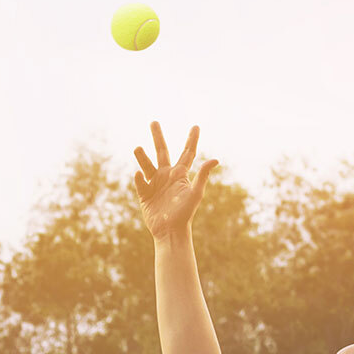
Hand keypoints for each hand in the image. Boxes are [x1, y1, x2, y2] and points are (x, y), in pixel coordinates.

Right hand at [133, 122, 217, 240]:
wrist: (170, 231)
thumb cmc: (185, 213)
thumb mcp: (195, 193)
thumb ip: (202, 175)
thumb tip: (215, 159)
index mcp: (180, 175)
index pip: (187, 153)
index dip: (191, 140)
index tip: (196, 126)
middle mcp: (167, 176)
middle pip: (162, 152)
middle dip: (158, 137)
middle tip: (153, 122)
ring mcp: (155, 185)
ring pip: (147, 165)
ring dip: (142, 156)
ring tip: (138, 148)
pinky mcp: (145, 195)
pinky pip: (140, 183)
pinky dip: (139, 179)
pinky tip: (139, 174)